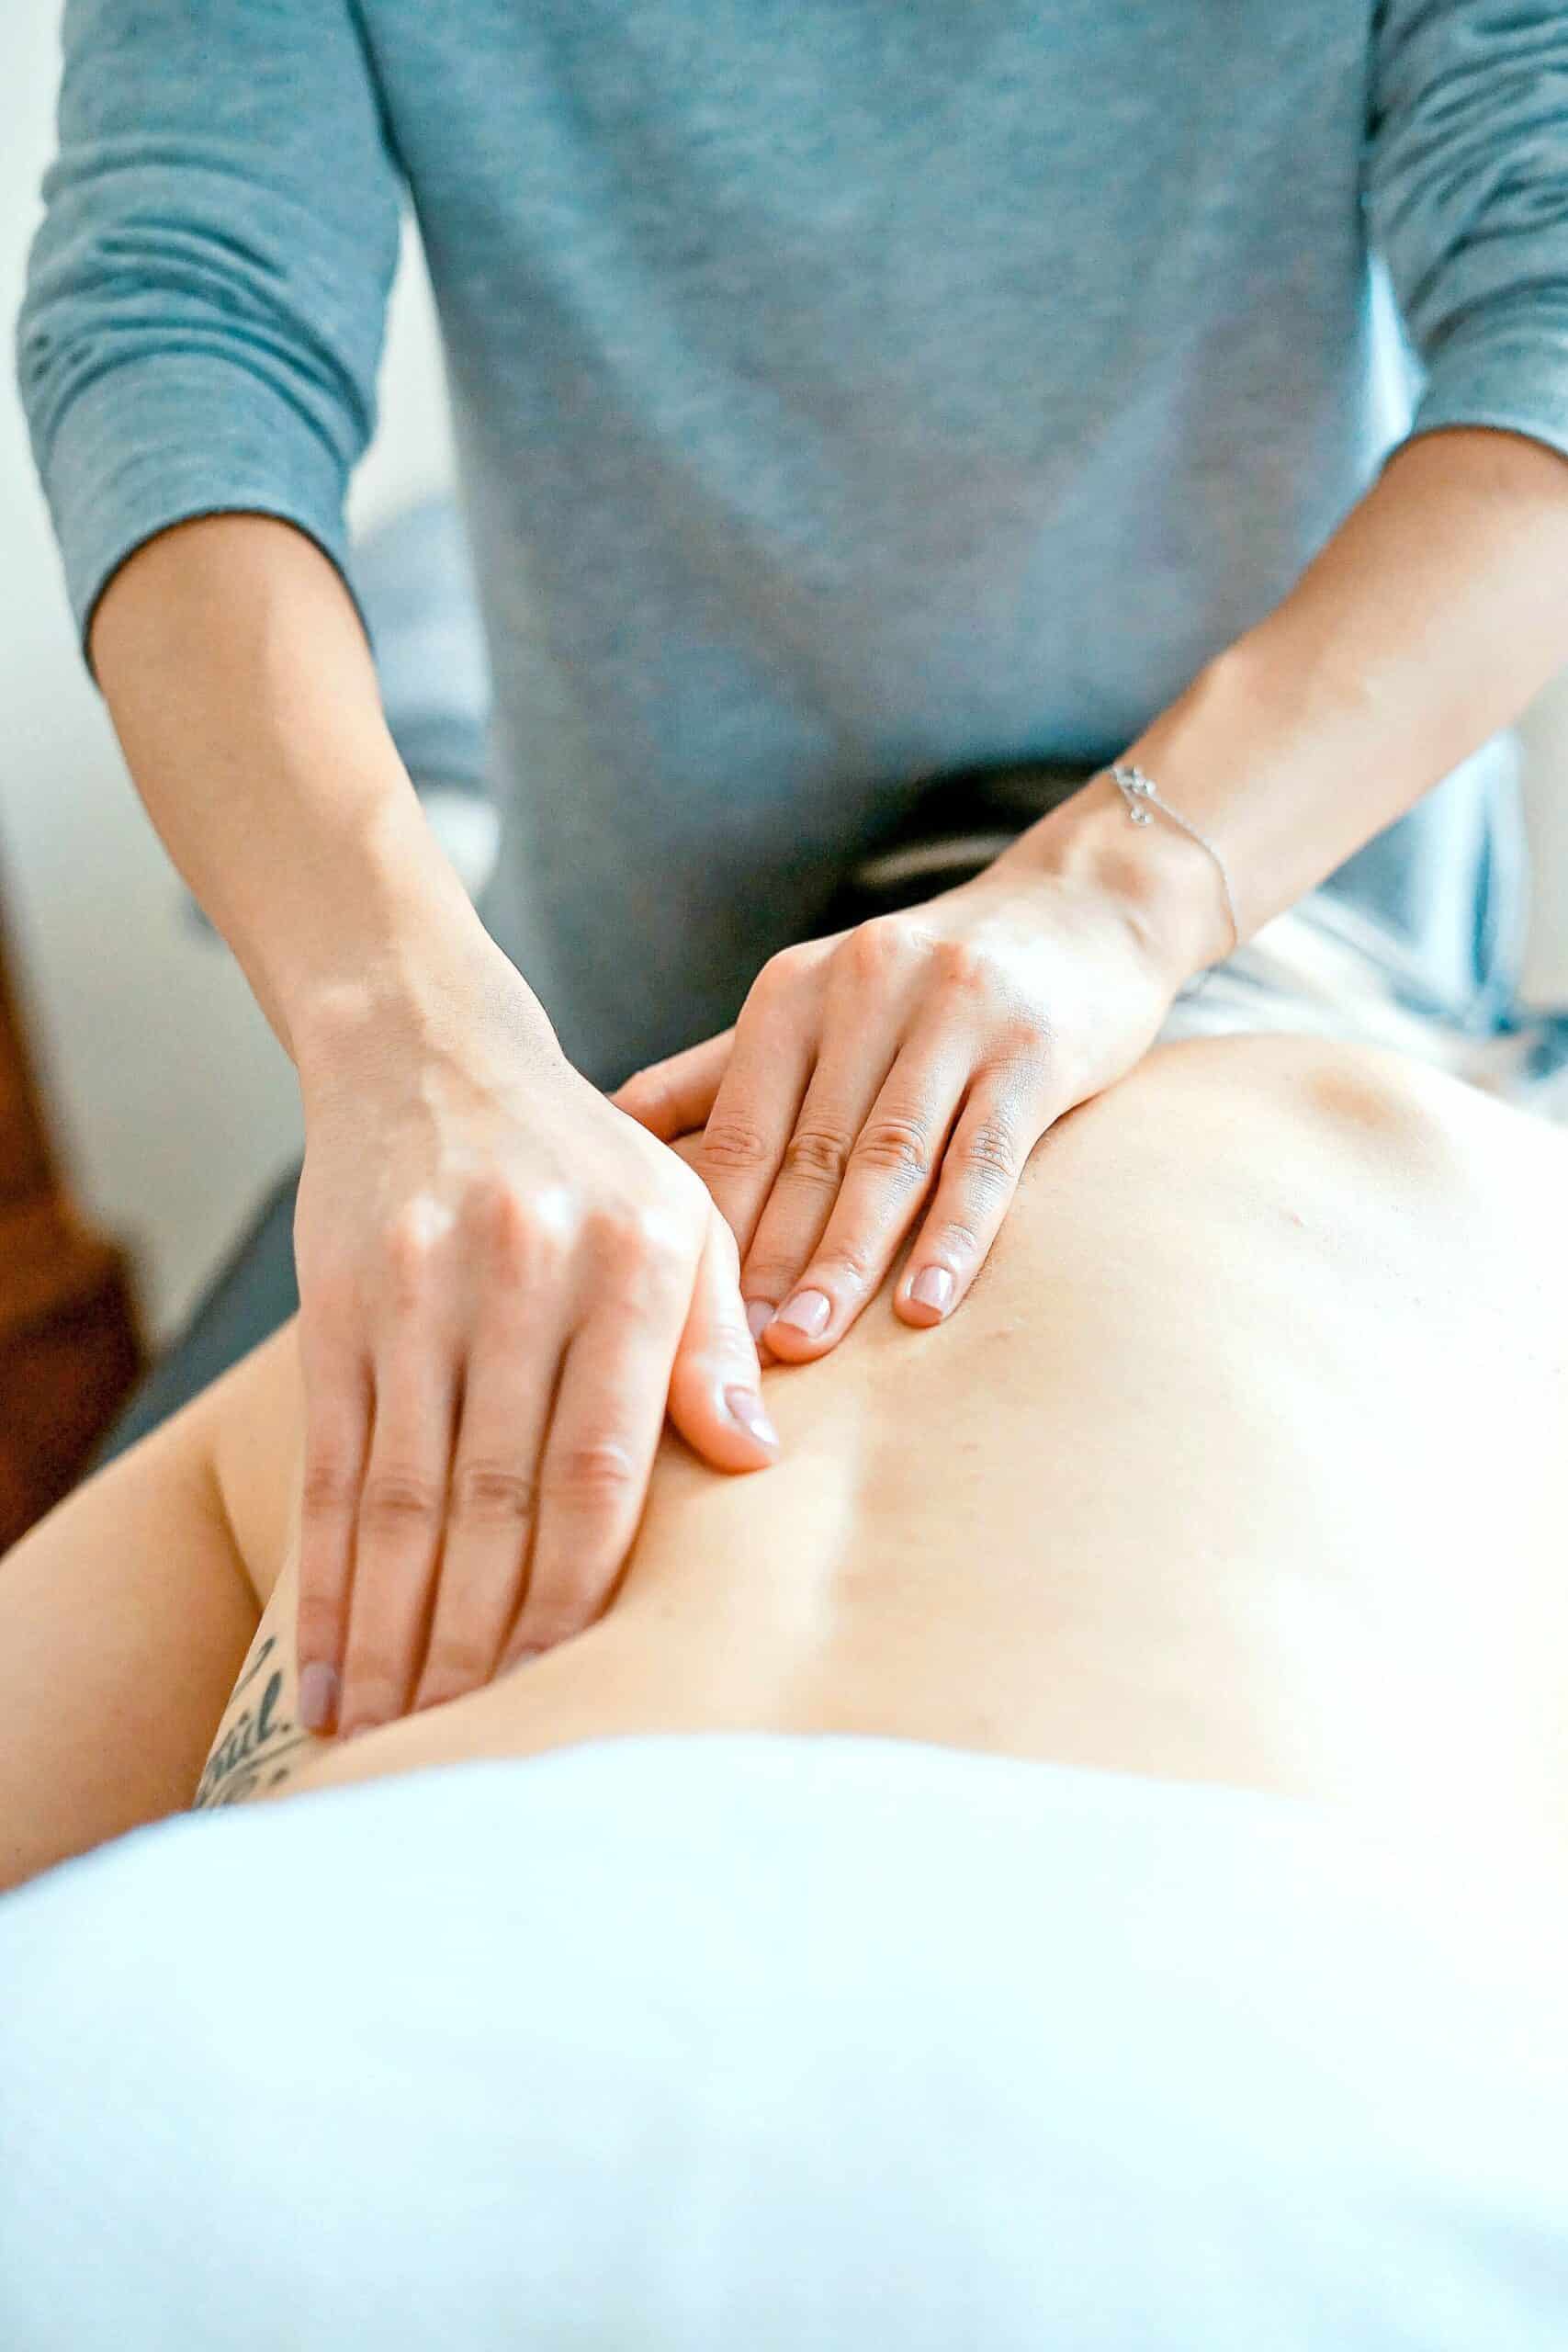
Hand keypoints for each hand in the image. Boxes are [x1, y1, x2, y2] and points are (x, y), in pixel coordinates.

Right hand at [290, 939, 777, 1740]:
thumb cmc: (588, 1163)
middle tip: (475, 1753)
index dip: (581, 1590)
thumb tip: (756, 1463)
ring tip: (393, 1742)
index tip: (573, 1692)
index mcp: (633, 1263)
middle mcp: (523, 1276)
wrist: (431, 1052)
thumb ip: (717, 1340)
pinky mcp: (338, 1306)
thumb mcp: (685, 1218)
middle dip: (483, 1642)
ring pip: (405, 1498)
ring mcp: (419, 1292)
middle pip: (498, 1498)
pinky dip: (327, 1580)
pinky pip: (332, 1468)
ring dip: (397, 1634)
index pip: (604, 1464)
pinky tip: (328, 1670)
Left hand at [613, 829, 1186, 1359]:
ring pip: (888, 1158)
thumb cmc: (928, 983)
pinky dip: (953, 1236)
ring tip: (805, 1343)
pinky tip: (923, 1305)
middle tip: (728, 1355)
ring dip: (844, 1260)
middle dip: (764, 1260)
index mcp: (794, 991)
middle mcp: (865, 990)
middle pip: (806, 1152)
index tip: (676, 1318)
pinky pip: (985, 1156)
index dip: (708, 1227)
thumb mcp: (817, 1006)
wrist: (1083, 906)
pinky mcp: (1035, 1047)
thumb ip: (720, 1073)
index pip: (737, 1127)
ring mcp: (954, 1014)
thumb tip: (605, 1131)